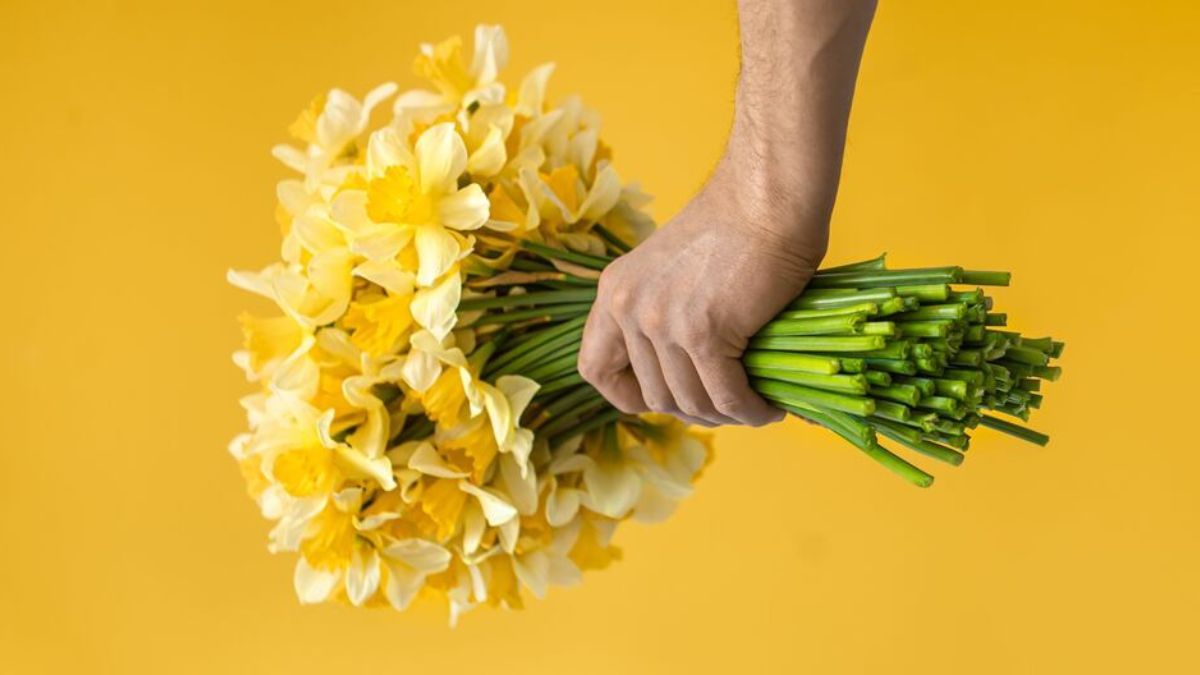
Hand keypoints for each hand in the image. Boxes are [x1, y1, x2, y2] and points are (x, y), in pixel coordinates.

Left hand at [578, 159, 828, 426]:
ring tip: (755, 408)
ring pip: (690, 401)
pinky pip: (725, 395)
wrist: (767, 195)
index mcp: (614, 291)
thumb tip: (680, 379)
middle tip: (731, 404)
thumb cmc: (737, 227)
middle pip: (653, 394)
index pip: (595, 368)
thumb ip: (662, 314)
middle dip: (695, 410)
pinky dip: (750, 410)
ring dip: (726, 416)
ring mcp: (661, 321)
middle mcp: (627, 307)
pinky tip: (770, 408)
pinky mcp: (703, 331)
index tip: (668, 398)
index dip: (627, 396)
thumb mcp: (672, 271)